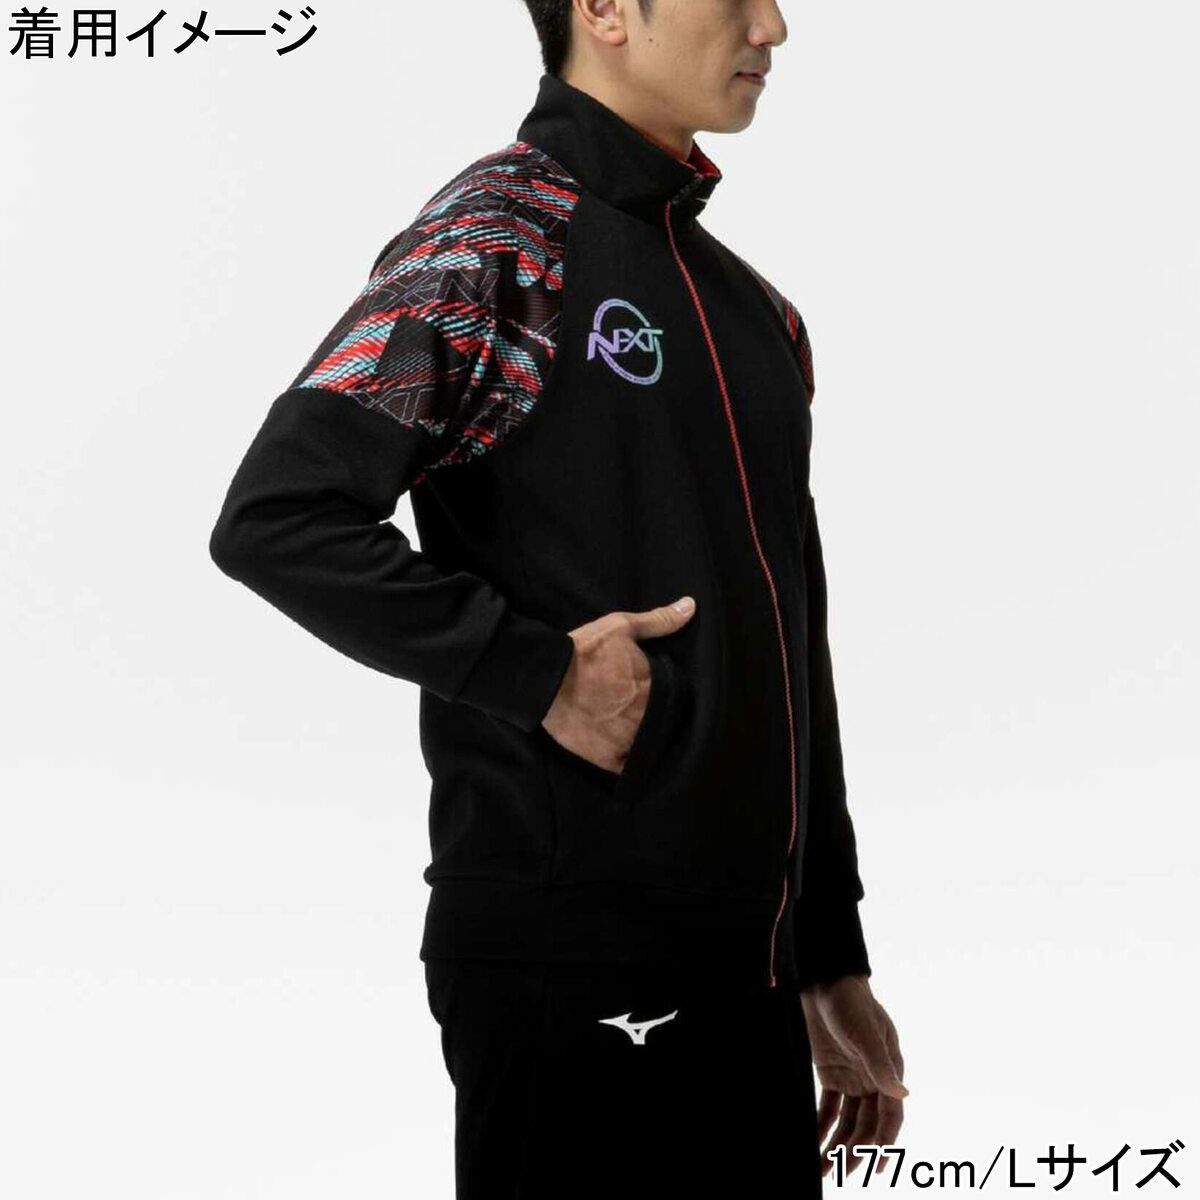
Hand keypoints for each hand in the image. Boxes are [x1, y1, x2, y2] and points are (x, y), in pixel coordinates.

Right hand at [541, 595, 695, 772]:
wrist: (544, 679)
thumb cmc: (584, 651)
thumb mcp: (621, 626)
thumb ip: (660, 620)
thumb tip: (691, 606)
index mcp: (654, 687)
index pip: (674, 696)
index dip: (663, 693)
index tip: (650, 689)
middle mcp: (646, 717)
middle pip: (660, 720)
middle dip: (652, 714)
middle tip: (633, 706)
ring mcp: (628, 740)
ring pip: (646, 743)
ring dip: (640, 736)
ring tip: (625, 726)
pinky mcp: (607, 758)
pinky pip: (627, 766)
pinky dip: (627, 760)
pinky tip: (620, 749)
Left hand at [800, 975, 907, 1177]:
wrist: (823, 982)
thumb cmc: (850, 1003)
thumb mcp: (865, 1033)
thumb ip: (880, 1064)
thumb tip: (903, 1094)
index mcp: (889, 1070)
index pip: (890, 1115)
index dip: (885, 1143)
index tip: (877, 1169)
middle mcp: (872, 1079)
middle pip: (867, 1124)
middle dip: (856, 1150)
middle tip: (842, 1173)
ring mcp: (851, 1077)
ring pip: (848, 1121)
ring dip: (837, 1143)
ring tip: (823, 1168)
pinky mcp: (831, 1073)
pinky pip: (828, 1107)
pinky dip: (822, 1125)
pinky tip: (812, 1143)